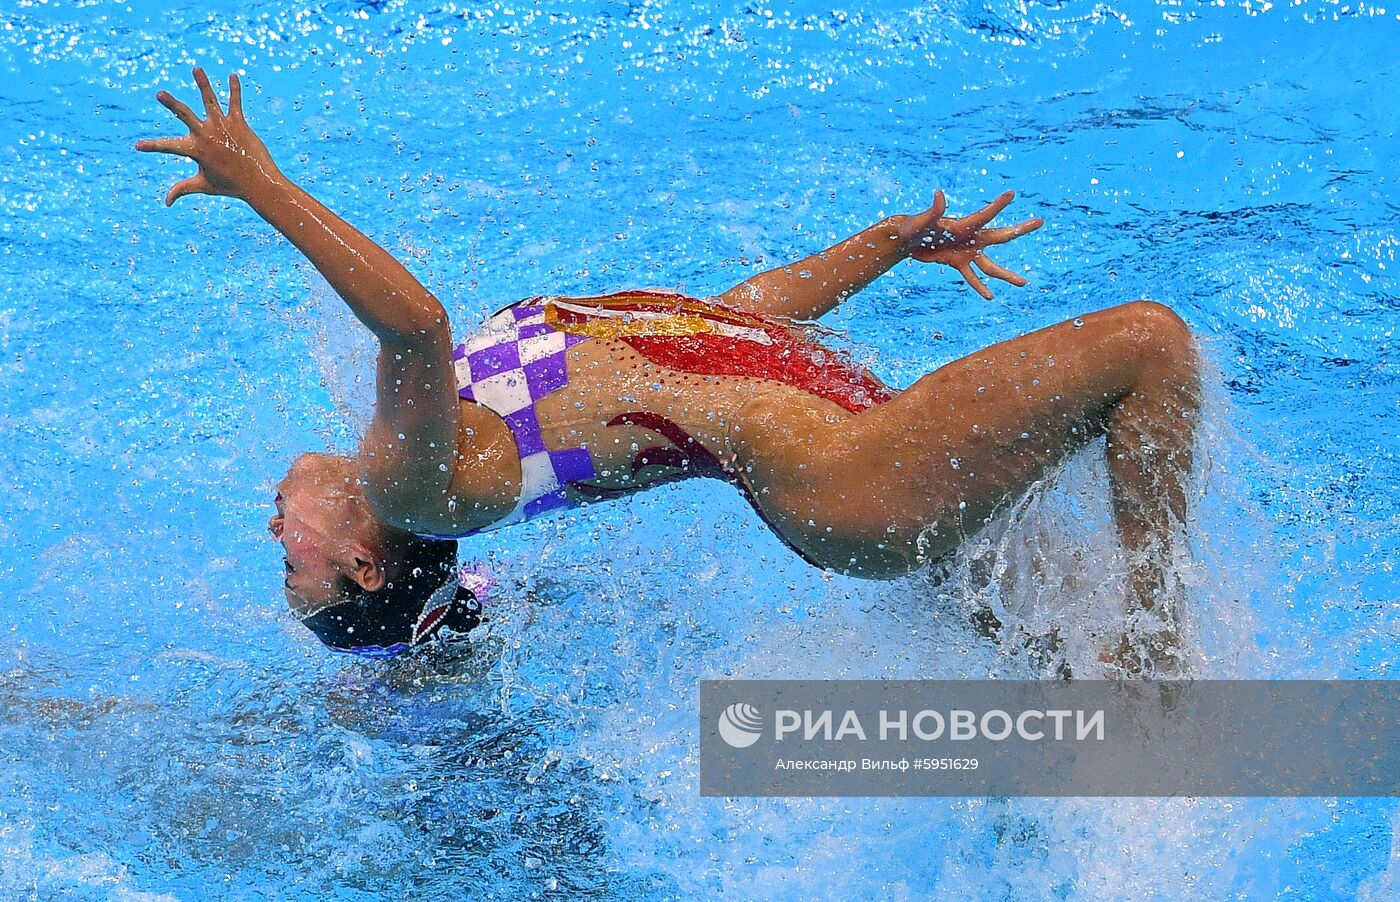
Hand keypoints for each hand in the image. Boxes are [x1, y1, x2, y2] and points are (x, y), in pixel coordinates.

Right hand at [135, 67, 282, 205]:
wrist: (258, 183)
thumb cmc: (229, 185)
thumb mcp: (203, 186)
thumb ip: (182, 189)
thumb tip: (166, 202)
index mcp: (196, 149)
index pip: (168, 147)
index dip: (152, 147)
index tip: (137, 146)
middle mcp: (207, 135)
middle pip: (185, 115)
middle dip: (171, 104)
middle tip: (159, 94)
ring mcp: (223, 126)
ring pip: (210, 100)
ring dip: (203, 84)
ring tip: (196, 69)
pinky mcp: (239, 122)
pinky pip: (235, 102)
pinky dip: (235, 88)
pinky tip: (234, 75)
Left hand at [899, 190, 1042, 299]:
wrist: (907, 239)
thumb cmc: (914, 226)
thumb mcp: (922, 220)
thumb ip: (933, 210)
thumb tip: (939, 194)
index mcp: (964, 225)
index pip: (985, 214)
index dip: (998, 205)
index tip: (1012, 193)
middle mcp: (971, 238)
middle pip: (1001, 235)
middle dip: (1021, 229)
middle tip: (1040, 221)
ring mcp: (967, 252)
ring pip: (990, 266)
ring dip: (1006, 275)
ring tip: (1024, 283)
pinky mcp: (958, 263)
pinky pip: (972, 277)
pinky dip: (979, 287)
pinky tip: (990, 297)